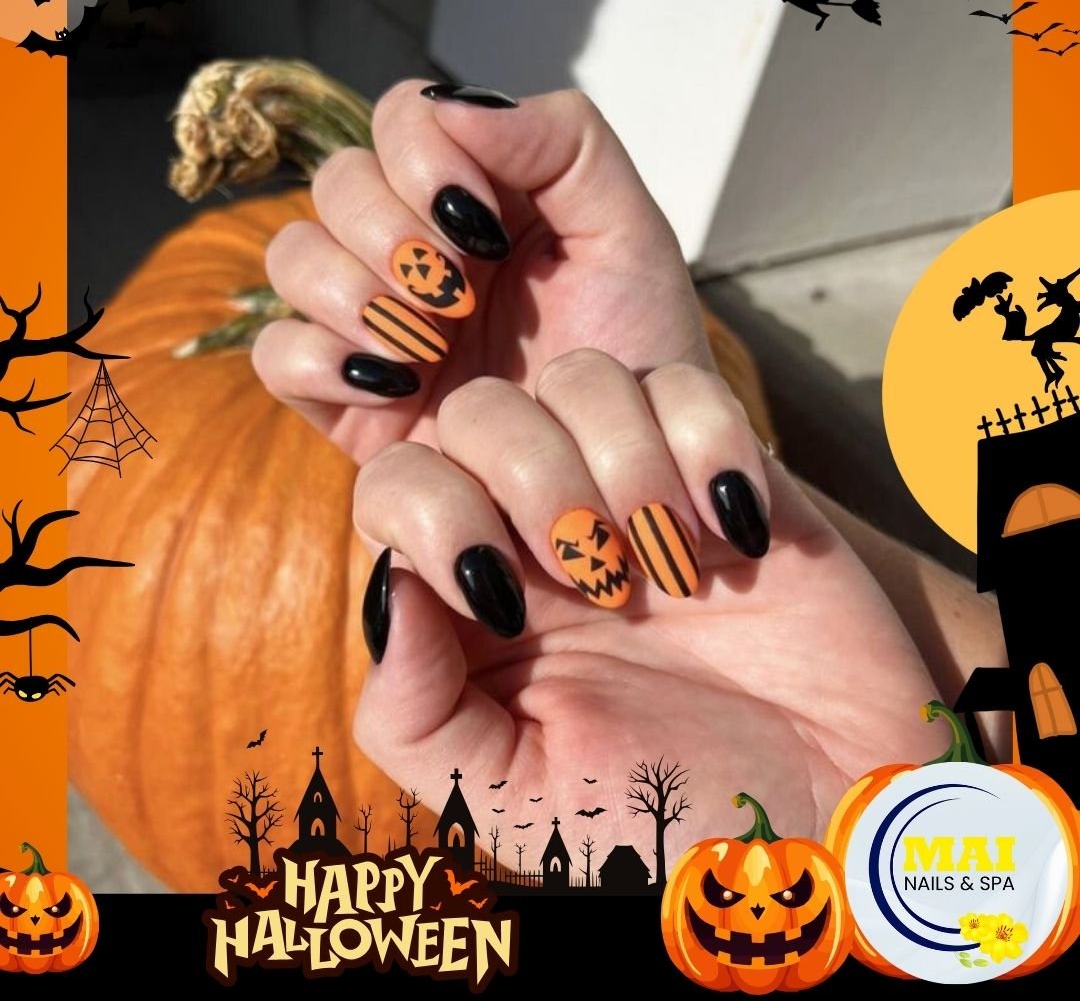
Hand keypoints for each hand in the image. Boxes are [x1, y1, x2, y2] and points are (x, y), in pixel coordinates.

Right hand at [252, 81, 710, 461]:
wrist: (619, 469)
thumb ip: (563, 143)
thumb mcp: (627, 232)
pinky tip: (395, 384)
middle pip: (336, 183)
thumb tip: (452, 105)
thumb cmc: (634, 350)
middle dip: (388, 234)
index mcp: (476, 193)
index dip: (421, 158)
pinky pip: (277, 353)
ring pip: (291, 258)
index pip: (401, 121)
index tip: (479, 225)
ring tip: (428, 346)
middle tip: (456, 296)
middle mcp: (413, 247)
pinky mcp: (344, 396)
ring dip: (351, 292)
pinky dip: (320, 359)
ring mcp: (374, 320)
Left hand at [352, 349, 940, 848]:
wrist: (819, 827)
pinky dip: (709, 446)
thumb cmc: (661, 823)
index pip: (398, 482)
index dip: (433, 514)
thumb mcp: (509, 798)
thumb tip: (384, 585)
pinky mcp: (727, 474)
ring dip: (623, 465)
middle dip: (533, 480)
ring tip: (669, 569)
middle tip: (599, 582)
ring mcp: (634, 493)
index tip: (502, 603)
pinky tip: (737, 537)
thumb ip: (413, 712)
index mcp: (475, 598)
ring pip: (584, 377)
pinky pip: (692, 391)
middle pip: (481, 409)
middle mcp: (540, 531)